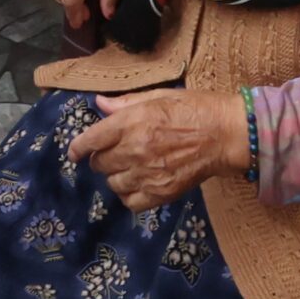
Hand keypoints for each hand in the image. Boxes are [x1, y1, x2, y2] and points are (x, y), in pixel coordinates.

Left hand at [67, 90, 244, 209]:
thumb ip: (126, 103)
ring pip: (113, 183)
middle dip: (101, 158)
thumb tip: (99, 104)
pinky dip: (129, 195)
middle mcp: (135, 150)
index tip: (74, 152)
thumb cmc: (193, 108)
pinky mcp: (161, 193)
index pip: (91, 140)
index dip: (77, 147)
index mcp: (132, 122)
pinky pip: (131, 202)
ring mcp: (147, 174)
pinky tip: (138, 184)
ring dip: (116, 176)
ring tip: (129, 167)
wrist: (225, 134)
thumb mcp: (158, 96)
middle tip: (113, 153)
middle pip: (100, 164)